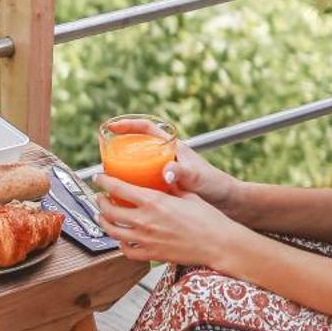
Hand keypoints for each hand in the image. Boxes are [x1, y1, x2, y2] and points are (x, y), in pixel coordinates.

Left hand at [97, 177, 241, 268]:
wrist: (218, 244)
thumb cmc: (208, 219)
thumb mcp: (188, 194)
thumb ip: (171, 185)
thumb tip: (163, 174)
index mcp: (153, 201)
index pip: (118, 188)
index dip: (104, 181)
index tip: (99, 177)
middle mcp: (145, 221)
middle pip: (109, 210)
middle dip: (100, 201)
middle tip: (100, 197)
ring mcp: (146, 240)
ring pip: (112, 231)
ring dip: (104, 221)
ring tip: (103, 216)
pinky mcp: (151, 255)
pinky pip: (126, 251)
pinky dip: (120, 244)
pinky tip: (121, 238)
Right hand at [101, 122, 238, 211]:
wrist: (226, 204)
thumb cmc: (216, 186)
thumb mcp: (197, 177)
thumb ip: (182, 172)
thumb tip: (166, 172)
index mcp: (173, 147)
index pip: (146, 129)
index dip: (128, 126)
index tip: (112, 127)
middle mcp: (166, 157)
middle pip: (137, 147)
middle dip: (120, 149)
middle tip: (105, 158)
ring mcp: (164, 172)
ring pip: (137, 166)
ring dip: (123, 171)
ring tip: (109, 180)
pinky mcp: (163, 188)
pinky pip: (141, 183)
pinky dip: (131, 188)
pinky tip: (123, 198)